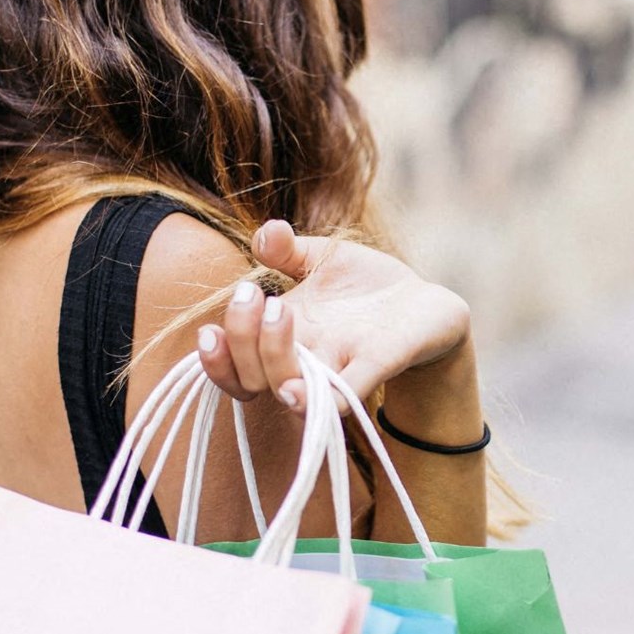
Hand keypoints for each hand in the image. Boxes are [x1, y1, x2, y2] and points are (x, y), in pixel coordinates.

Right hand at [196, 220, 471, 412]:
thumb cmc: (365, 287)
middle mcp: (303, 360)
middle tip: (255, 294)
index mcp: (281, 337)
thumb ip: (287, 249)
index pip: (233, 365)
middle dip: (242, 337)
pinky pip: (343, 395)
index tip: (209, 331)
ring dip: (272, 357)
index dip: (214, 359)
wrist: (425, 304)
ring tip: (279, 311)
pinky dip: (321, 399)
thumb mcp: (323, 259)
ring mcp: (337, 367)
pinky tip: (299, 392)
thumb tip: (265, 233)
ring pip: (289, 389)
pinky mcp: (376, 366)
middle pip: (252, 377)